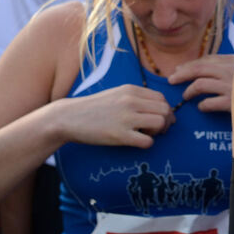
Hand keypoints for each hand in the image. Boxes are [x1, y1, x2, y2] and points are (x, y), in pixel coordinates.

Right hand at [57, 85, 173, 147]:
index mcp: (131, 90)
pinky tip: (137, 142)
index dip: (163, 111)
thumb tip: (158, 108)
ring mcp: (125, 118)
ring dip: (158, 132)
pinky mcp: (119, 135)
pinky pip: (147, 141)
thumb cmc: (93, 108)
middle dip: (166, 122)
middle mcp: (131, 101)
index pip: (162, 98)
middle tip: (156, 130)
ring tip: (146, 135)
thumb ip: (136, 98)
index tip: (156, 119)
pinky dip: (147, 143)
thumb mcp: (116, 94)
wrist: (68, 117)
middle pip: (165, 110)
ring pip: (160, 123)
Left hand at [168, 54, 233, 111]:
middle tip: (171, 80)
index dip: (191, 64)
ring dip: (189, 91)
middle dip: (181, 74)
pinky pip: (207, 103)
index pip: (208, 59)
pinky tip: (201, 107)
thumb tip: (203, 66)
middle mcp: (231, 70)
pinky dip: (201, 105)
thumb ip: (231, 66)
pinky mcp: (231, 103)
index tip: (179, 69)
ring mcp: (231, 86)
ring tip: (185, 96)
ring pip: (199, 84)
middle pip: (199, 69)